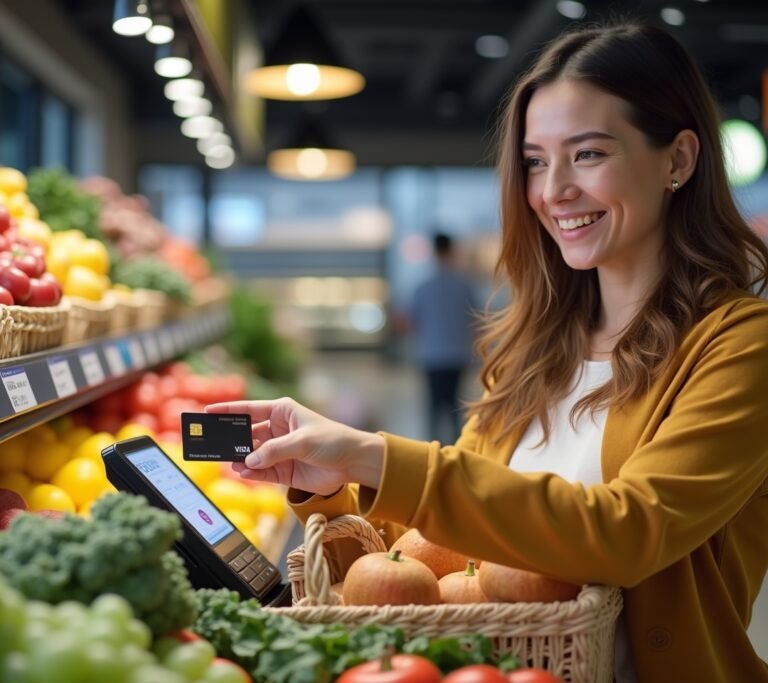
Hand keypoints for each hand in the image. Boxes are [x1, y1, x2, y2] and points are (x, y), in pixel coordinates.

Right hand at [205, 398, 384, 495]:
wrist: (354, 462)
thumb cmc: (333, 440)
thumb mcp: (303, 440)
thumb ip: (275, 450)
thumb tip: (249, 460)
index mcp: (281, 412)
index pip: (249, 409)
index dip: (227, 410)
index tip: (207, 412)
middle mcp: (277, 430)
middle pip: (246, 434)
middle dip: (230, 439)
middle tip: (211, 444)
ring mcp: (279, 451)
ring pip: (251, 455)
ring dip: (240, 458)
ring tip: (229, 462)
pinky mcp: (283, 470)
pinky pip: (261, 471)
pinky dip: (252, 473)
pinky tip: (244, 472)